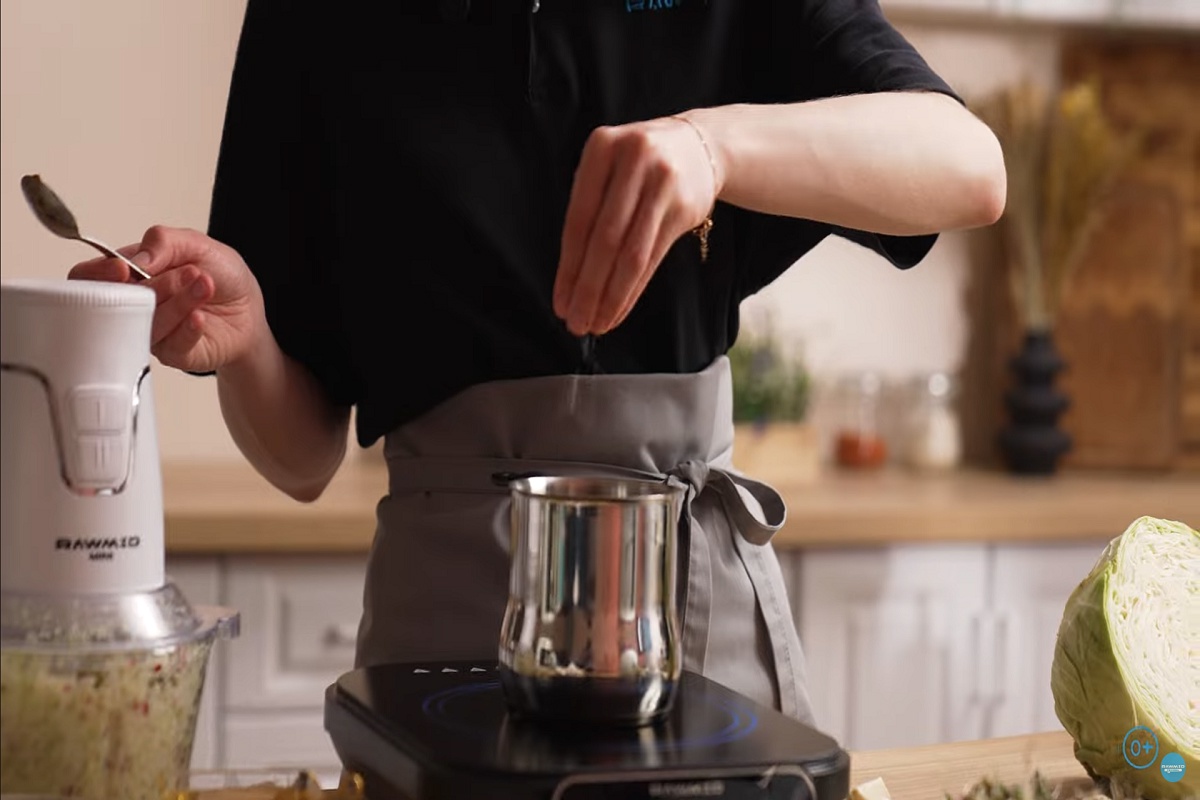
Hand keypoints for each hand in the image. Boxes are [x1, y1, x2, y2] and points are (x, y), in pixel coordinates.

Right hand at [68, 226, 265, 372]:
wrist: (249, 308)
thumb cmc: (219, 275)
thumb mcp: (196, 244)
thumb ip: (164, 243)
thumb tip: (136, 260)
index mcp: (129, 274)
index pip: (88, 277)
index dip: (97, 274)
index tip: (123, 268)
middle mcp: (134, 305)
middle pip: (121, 301)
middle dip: (158, 285)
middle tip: (190, 272)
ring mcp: (151, 330)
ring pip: (150, 321)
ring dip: (180, 301)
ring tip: (206, 285)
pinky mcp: (173, 353)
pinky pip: (172, 344)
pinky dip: (188, 328)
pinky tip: (200, 316)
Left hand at [553, 114, 721, 336]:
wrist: (698, 146)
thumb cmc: (637, 167)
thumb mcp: (608, 171)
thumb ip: (588, 211)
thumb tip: (569, 280)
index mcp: (601, 149)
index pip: (578, 220)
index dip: (568, 267)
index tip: (559, 303)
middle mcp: (632, 161)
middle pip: (604, 239)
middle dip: (587, 288)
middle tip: (575, 322)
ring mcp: (662, 182)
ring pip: (631, 253)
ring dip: (612, 295)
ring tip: (596, 324)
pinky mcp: (684, 206)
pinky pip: (654, 256)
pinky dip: (634, 289)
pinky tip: (620, 309)